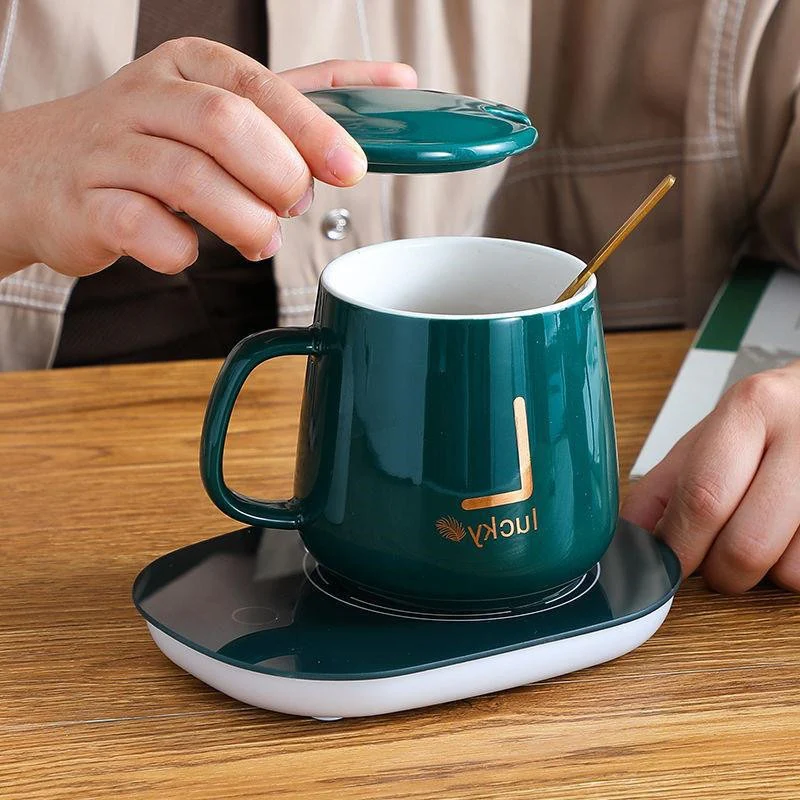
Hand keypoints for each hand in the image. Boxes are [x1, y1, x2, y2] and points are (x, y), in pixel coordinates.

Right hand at [0, 38, 415, 277]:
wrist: (36, 172)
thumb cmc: (145, 145)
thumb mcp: (215, 111)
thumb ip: (293, 112)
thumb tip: (385, 98)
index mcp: (191, 68)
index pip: (260, 84)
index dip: (312, 127)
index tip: (351, 165)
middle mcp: (147, 99)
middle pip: (227, 124)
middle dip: (278, 175)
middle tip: (292, 206)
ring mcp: (110, 150)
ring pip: (190, 178)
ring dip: (242, 219)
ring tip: (258, 238)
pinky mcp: (85, 204)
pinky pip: (141, 227)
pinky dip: (178, 248)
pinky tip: (188, 248)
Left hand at [622, 360, 799, 592]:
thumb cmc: (768, 422)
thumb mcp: (711, 436)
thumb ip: (664, 485)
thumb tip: (629, 540)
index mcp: (750, 410)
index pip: (703, 497)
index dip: (678, 545)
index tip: (666, 565)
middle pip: (745, 544)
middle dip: (718, 573)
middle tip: (711, 565)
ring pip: (787, 569)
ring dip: (761, 574)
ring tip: (757, 537)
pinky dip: (792, 569)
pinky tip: (788, 538)